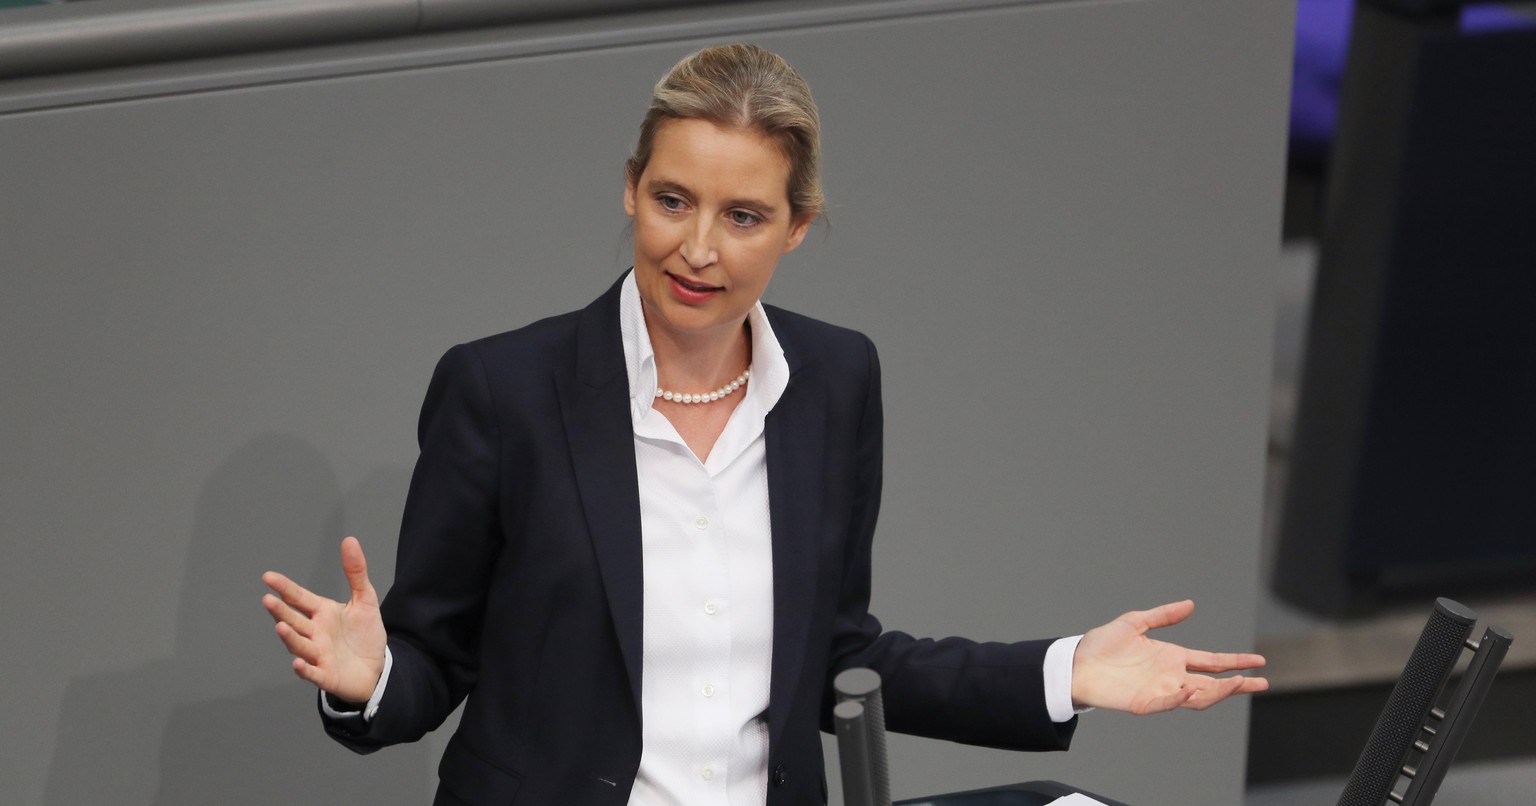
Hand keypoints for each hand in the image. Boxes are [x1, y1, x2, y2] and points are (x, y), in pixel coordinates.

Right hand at [261, 536, 387, 703]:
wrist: (377, 667)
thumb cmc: (365, 634)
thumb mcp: (365, 599)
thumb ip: (355, 572)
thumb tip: (349, 540)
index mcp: (322, 613)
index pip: (299, 598)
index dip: (284, 588)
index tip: (268, 577)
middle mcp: (315, 633)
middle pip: (294, 621)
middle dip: (281, 612)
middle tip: (268, 600)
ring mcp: (318, 655)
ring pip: (299, 645)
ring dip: (289, 638)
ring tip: (280, 626)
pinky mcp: (326, 675)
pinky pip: (312, 672)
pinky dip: (304, 669)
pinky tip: (297, 663)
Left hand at [1071, 599, 1266, 713]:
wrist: (1076, 662)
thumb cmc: (1102, 644)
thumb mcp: (1135, 622)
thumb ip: (1163, 616)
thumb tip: (1191, 604)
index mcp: (1173, 657)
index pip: (1212, 661)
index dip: (1235, 662)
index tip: (1259, 661)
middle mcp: (1171, 676)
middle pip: (1213, 683)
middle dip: (1238, 684)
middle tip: (1262, 683)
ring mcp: (1161, 691)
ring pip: (1198, 697)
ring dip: (1218, 692)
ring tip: (1237, 683)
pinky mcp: (1145, 703)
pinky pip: (1169, 704)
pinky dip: (1182, 699)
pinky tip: (1192, 690)